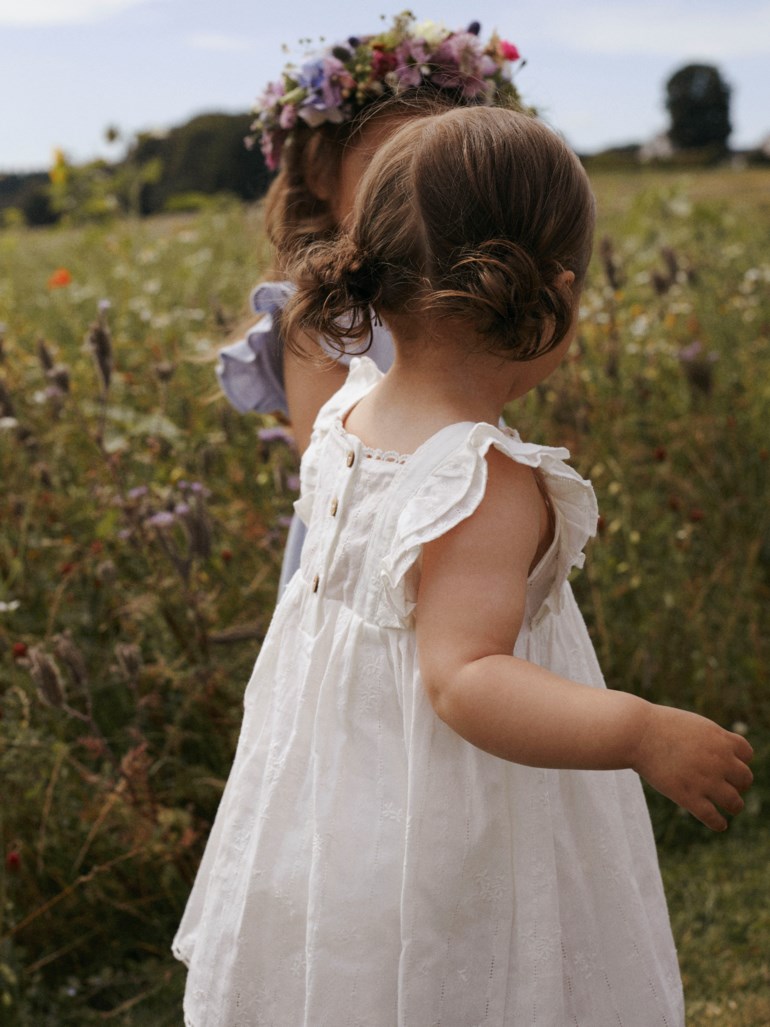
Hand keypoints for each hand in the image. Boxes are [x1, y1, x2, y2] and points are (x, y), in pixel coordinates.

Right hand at [633, 705, 753, 830]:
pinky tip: (718, 823)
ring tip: (727, 806)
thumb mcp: (692, 725)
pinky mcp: (689, 797)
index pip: (747, 754)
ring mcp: (706, 780)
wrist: (636, 733)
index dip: (739, 760)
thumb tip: (720, 752)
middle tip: (725, 785)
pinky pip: (713, 818)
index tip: (729, 765)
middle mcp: (719, 760)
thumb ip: (710, 739)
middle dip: (737, 783)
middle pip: (745, 779)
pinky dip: (719, 823)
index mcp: (720, 739)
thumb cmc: (659, 726)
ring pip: (735, 802)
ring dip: (733, 805)